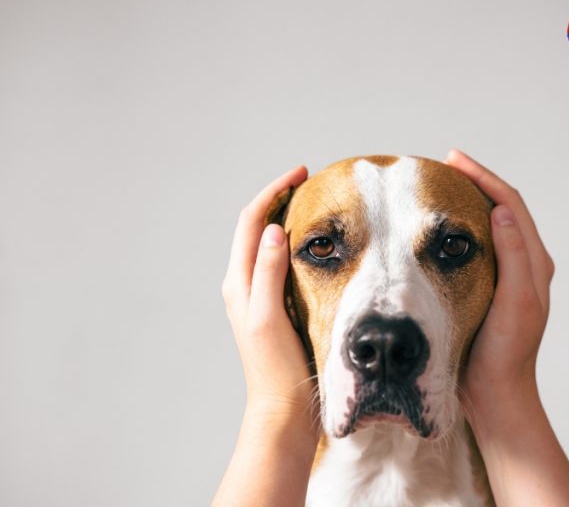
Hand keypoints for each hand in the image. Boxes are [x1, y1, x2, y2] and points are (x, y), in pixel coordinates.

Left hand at [214, 165, 317, 506]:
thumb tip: (273, 230)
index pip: (252, 222)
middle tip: (309, 183)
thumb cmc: (276, 368)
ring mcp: (256, 296)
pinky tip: (315, 248)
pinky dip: (293, 245)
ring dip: (285, 219)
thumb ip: (268, 273)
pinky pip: (278, 263)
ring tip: (312, 206)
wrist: (281, 409)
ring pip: (266, 244)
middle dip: (279, 200)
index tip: (301, 174)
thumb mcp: (270, 317)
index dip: (274, 192)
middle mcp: (243, 285)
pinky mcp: (272, 307)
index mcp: (239, 283)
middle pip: (256, 228)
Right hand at [445, 149, 553, 421]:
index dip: (484, 178)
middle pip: (501, 208)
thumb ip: (515, 257)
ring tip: (440, 187)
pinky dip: (460, 228)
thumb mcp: (515, 303)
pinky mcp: (489, 286)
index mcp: (535, 263)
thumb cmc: (506, 352)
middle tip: (444, 165)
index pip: (510, 205)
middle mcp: (524, 264)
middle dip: (475, 182)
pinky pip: (476, 246)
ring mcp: (507, 275)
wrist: (496, 392)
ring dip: (468, 202)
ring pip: (489, 225)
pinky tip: (438, 228)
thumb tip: (500, 212)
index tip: (453, 160)